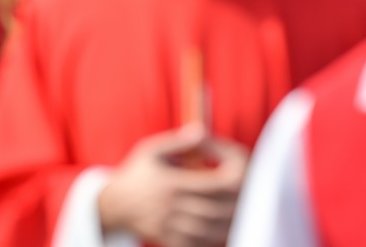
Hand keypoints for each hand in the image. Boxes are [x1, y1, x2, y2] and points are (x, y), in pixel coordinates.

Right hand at [97, 126, 249, 246]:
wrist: (114, 204)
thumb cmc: (138, 172)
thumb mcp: (153, 150)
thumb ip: (178, 141)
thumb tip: (200, 130)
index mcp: (170, 182)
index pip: (209, 185)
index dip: (229, 183)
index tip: (243, 177)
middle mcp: (169, 206)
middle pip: (212, 210)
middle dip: (235, 206)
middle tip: (252, 198)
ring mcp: (168, 226)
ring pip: (206, 230)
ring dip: (228, 224)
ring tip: (243, 214)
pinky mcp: (167, 239)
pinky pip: (194, 243)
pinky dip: (211, 239)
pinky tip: (224, 229)